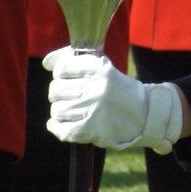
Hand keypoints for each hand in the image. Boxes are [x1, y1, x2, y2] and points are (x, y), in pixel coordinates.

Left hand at [44, 48, 182, 153]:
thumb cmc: (118, 88)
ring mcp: (92, 110)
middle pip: (56, 89)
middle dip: (60, 93)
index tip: (69, 77)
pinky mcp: (90, 130)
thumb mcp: (103, 68)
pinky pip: (60, 129)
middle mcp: (96, 88)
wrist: (145, 114)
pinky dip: (57, 127)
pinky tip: (65, 123)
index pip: (63, 67)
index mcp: (101, 69)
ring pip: (57, 109)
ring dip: (61, 110)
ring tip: (74, 110)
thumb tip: (46, 62)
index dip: (62, 73)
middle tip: (71, 95)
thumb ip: (74, 61)